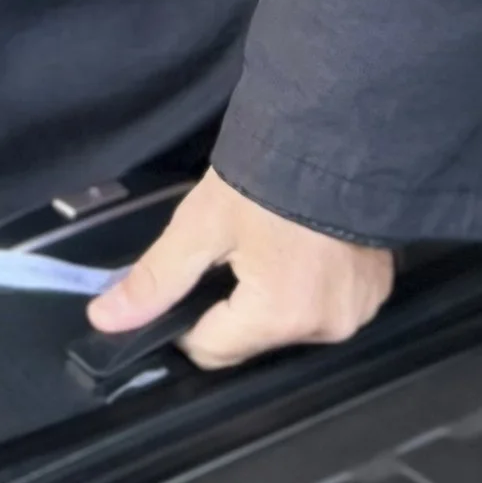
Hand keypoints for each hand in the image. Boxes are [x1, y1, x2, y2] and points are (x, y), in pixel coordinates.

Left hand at [85, 168, 395, 370]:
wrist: (338, 130)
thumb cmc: (268, 173)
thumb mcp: (202, 223)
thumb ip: (155, 279)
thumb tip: (106, 320)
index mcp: (279, 315)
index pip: (211, 352)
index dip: (188, 320)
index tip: (191, 276)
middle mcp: (325, 326)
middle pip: (251, 340)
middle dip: (233, 306)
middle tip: (233, 251)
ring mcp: (357, 311)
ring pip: (288, 326)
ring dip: (272, 300)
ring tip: (271, 246)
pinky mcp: (375, 292)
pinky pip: (326, 308)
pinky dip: (309, 288)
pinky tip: (303, 250)